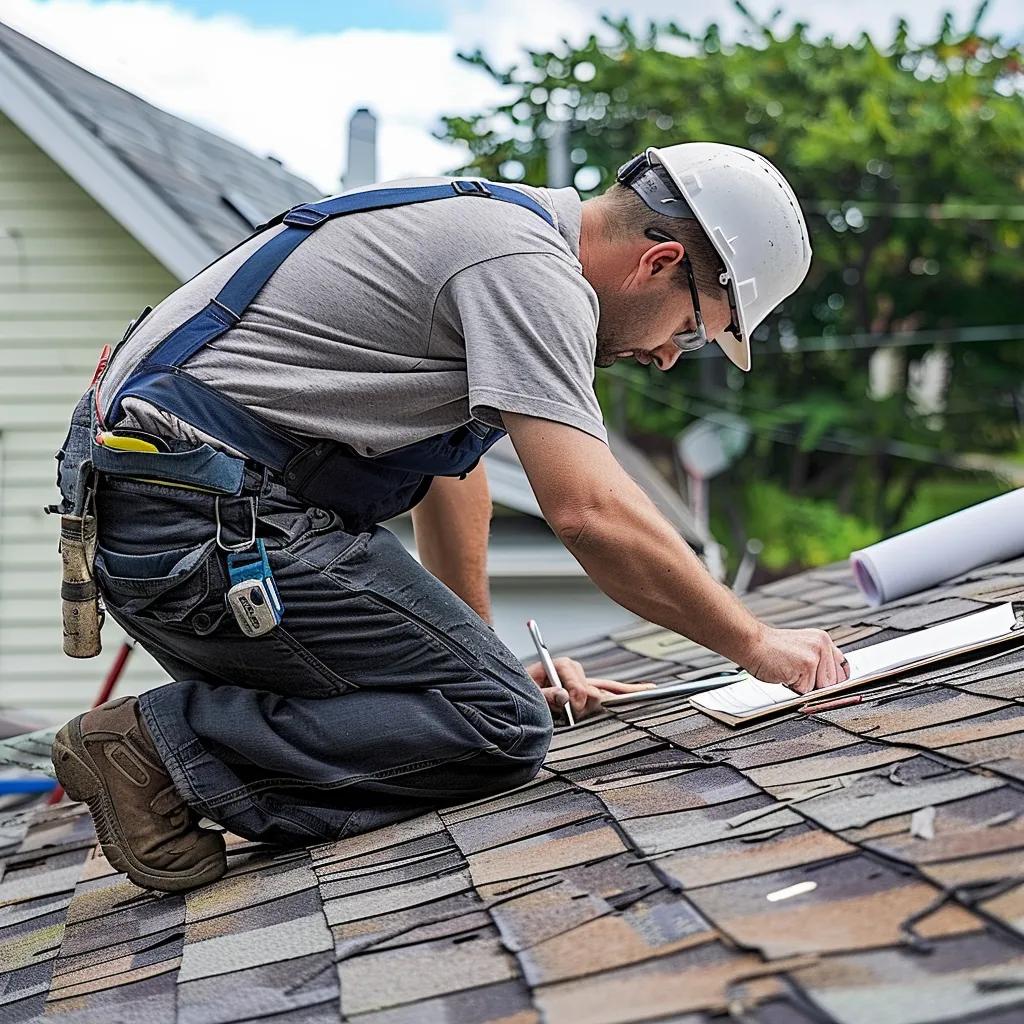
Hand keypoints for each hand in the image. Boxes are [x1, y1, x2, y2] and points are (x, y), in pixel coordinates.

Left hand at [525, 657, 656, 718]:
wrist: (521, 692)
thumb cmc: (523, 691)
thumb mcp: (529, 693)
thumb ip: (546, 696)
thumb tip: (564, 697)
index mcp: (561, 665)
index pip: (577, 679)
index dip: (574, 692)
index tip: (568, 704)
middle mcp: (576, 670)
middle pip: (594, 688)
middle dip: (584, 704)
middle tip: (570, 712)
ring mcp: (584, 680)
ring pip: (602, 694)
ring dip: (588, 708)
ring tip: (569, 711)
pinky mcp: (588, 691)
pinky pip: (612, 691)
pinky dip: (629, 692)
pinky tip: (649, 688)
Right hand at [741, 623, 850, 694]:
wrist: (751, 643)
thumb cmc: (769, 649)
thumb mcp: (800, 649)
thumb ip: (817, 661)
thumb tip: (829, 682)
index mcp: (822, 640)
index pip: (842, 667)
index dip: (835, 680)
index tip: (829, 686)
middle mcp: (822, 645)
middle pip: (834, 681)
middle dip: (817, 685)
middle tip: (798, 676)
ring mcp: (815, 655)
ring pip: (821, 687)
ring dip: (805, 688)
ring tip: (790, 672)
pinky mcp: (807, 665)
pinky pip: (806, 691)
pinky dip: (794, 688)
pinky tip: (784, 674)